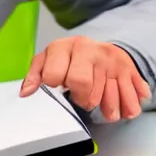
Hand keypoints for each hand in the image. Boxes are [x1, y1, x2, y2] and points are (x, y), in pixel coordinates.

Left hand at [20, 36, 150, 121]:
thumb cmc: (69, 58)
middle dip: (81, 98)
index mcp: (64, 47)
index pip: (55, 75)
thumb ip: (35, 75)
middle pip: (83, 85)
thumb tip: (26, 92)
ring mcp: (109, 58)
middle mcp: (88, 49)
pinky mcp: (128, 68)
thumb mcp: (48, 60)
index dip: (56, 84)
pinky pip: (129, 97)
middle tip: (81, 97)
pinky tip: (122, 109)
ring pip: (107, 96)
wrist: (100, 48)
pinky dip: (126, 109)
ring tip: (100, 101)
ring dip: (105, 108)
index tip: (60, 85)